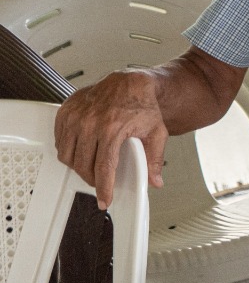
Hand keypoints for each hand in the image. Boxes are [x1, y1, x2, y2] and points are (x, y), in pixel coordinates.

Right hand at [54, 70, 168, 208]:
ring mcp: (75, 116)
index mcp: (112, 128)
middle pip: (83, 165)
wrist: (129, 82)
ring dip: (77, 166)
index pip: (103, 167)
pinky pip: (59, 140)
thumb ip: (155, 158)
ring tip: (90, 167)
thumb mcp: (156, 132)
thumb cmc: (142, 105)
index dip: (103, 188)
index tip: (104, 200)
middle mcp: (90, 122)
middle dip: (91, 179)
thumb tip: (155, 181)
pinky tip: (80, 151)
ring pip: (67, 155)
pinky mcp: (65, 112)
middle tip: (100, 183)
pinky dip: (67, 150)